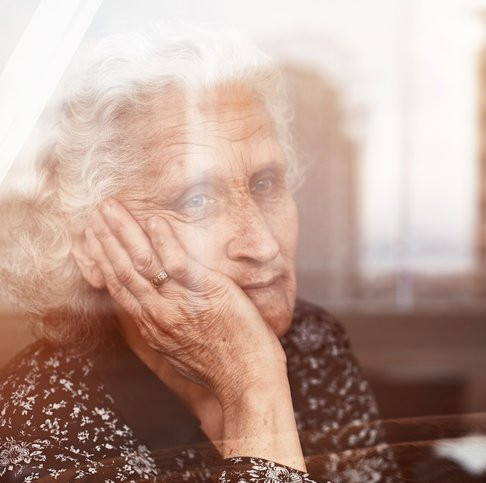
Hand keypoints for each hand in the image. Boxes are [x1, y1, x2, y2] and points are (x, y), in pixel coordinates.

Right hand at [84, 197, 285, 405]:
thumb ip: (165, 328)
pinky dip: (166, 242)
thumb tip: (157, 314)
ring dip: (126, 232)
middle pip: (124, 270)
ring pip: (144, 263)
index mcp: (152, 327)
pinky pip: (180, 265)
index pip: (118, 287)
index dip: (103, 260)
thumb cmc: (222, 370)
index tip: (93, 239)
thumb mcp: (180, 351)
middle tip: (96, 212)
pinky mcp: (208, 295)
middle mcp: (158, 315)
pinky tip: (154, 222)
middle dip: (107, 239)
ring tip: (112, 209)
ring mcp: (180, 305)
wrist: (247, 384)